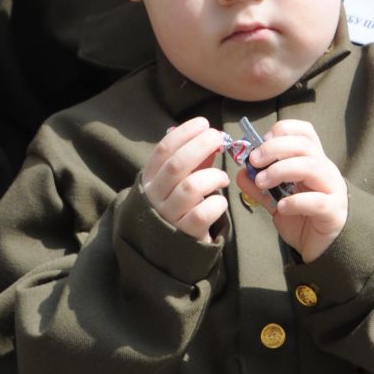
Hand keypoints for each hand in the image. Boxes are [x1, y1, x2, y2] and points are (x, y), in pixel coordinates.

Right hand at [140, 117, 229, 242]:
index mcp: (150, 178)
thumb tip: (211, 137)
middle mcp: (155, 197)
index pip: (163, 150)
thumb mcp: (175, 182)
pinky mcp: (185, 235)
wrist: (168, 251)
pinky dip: (217, 203)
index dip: (184, 133)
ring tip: (223, 178)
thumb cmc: (177, 205)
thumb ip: (191, 161)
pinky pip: (203, 213)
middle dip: (200, 146)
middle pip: (177, 165)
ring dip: (213, 176)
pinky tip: (221, 201)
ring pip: (191, 187)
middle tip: (218, 138)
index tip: (203, 123)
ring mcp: (168, 216)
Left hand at [244, 119, 347, 262]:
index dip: (282, 131)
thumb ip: (259, 187)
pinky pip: (317, 201)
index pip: (304, 131)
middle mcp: (325, 169)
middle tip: (254, 161)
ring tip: (262, 182)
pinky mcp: (334, 211)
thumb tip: (241, 173)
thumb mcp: (275, 200)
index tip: (260, 143)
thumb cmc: (302, 218)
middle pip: (303, 145)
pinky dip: (296, 201)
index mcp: (313, 160)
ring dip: (281, 170)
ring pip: (311, 166)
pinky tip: (281, 207)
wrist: (323, 249)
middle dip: (274, 148)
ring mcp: (332, 189)